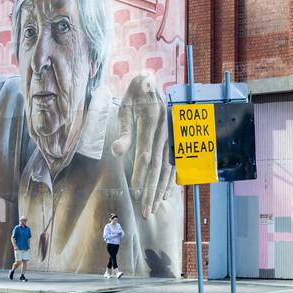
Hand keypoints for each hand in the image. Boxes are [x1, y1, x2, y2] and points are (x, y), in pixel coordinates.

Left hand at [113, 72, 171, 218]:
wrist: (151, 82)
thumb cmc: (134, 98)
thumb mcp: (124, 109)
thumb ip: (123, 132)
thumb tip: (116, 153)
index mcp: (152, 121)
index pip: (146, 153)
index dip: (141, 173)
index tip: (135, 191)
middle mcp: (166, 130)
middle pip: (158, 165)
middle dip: (151, 189)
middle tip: (145, 210)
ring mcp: (173, 135)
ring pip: (168, 167)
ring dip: (161, 188)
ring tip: (154, 206)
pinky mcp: (176, 139)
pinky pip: (176, 163)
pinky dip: (171, 180)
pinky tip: (166, 193)